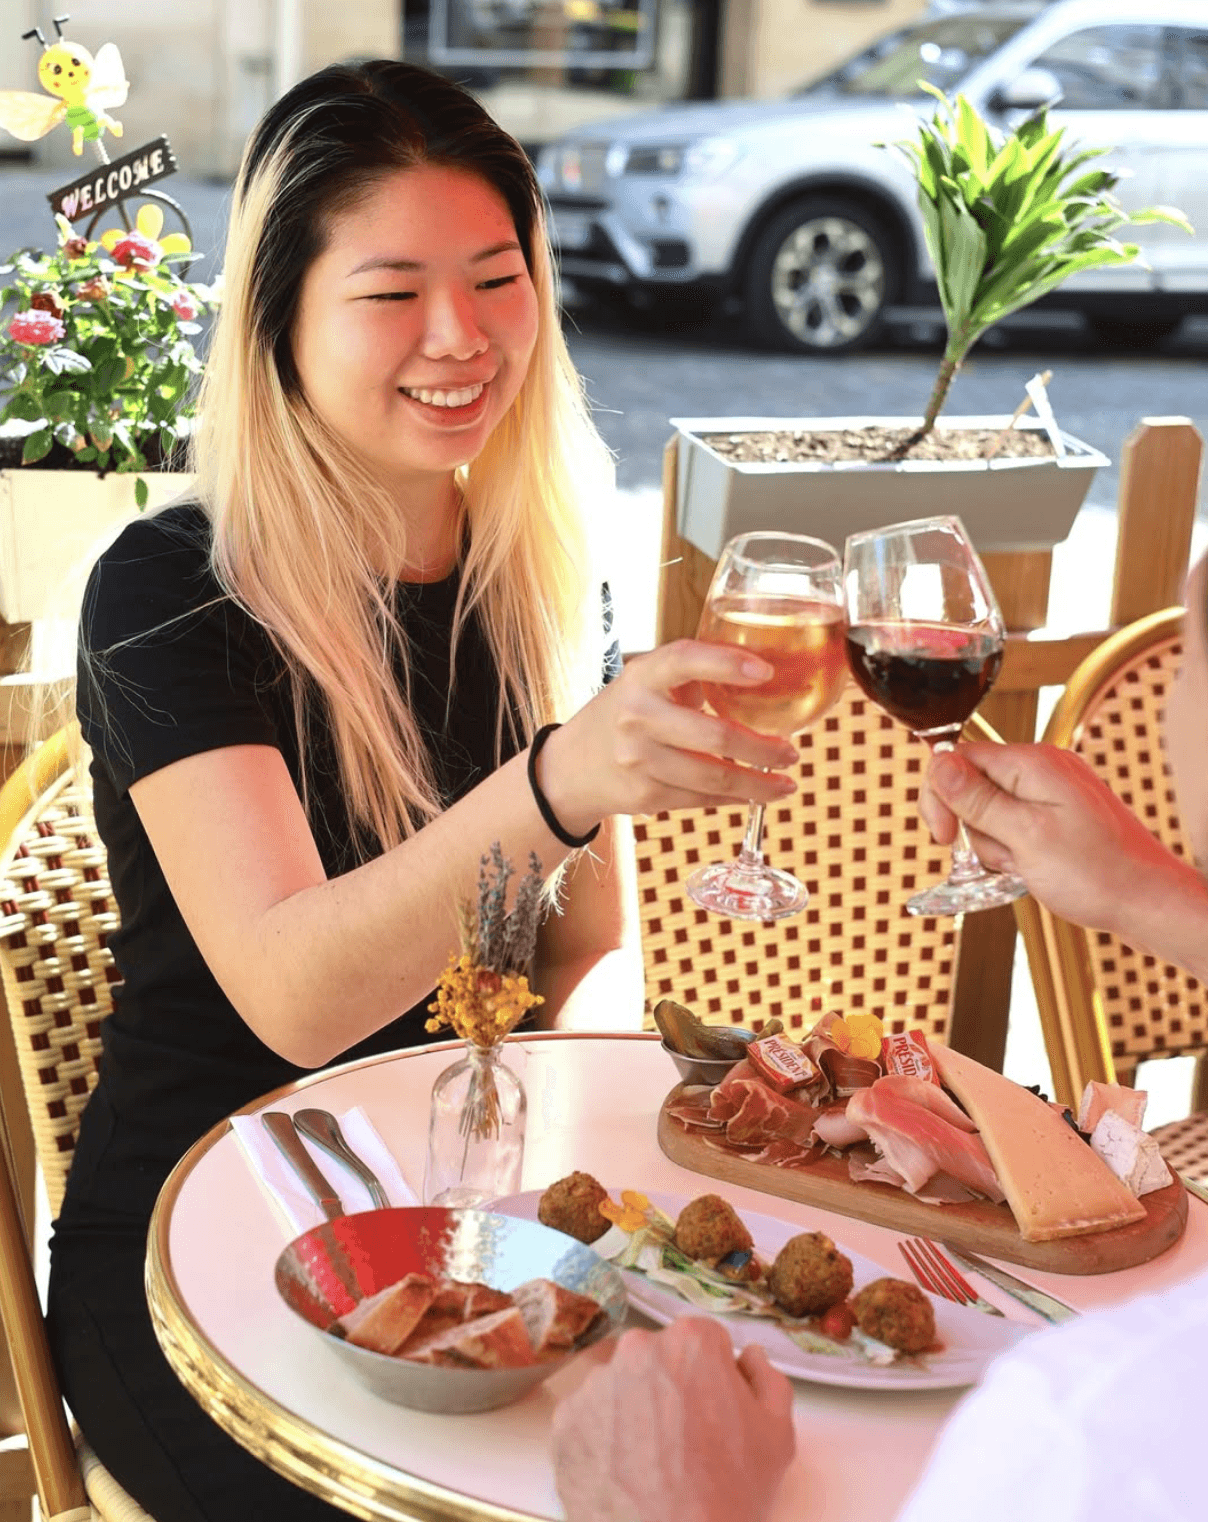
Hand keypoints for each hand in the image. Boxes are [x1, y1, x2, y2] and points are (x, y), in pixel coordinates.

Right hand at [539, 640, 799, 833]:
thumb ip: (693, 674)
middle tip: (792, 751)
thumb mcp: (645, 682)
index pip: (684, 660)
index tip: (767, 672)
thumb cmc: (624, 715)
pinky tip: (754, 793)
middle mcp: (637, 716)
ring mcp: (639, 760)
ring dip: (759, 783)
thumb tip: (763, 675)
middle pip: (715, 736)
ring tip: (786, 782)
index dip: (727, 663)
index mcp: (641, 677)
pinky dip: (734, 797)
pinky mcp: (645, 796)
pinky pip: (703, 799)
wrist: (571, 768)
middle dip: (764, 749)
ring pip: (714, 778)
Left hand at [552, 1318, 794, 1521]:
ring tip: (652, 1460)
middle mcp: (637, 1349)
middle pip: (658, 1357)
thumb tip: (748, 1356)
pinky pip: (589, 1418)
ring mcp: (596, 1384)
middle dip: (670, 1387)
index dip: (712, 1376)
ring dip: (634, 1409)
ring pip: (620, 1385)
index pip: (703, 1341)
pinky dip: (603, 1438)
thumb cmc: (727, 1496)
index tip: (714, 1408)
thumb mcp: (776, 1436)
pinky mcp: (565, 1420)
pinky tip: (623, 1471)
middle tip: (684, 1438)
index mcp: (691, 1343)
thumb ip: (766, 1380)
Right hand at [919, 742, 1192, 935]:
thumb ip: (977, 799)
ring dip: (996, 845)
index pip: (960, 758)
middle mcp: (1043, 769)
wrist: (1147, 904)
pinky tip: (1034, 868)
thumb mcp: (1025, 836)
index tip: (944, 837)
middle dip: (975, 828)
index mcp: (1034, 763)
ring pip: (991, 813)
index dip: (941, 796)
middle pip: (972, 786)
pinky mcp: (1057, 816)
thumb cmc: (1096, 874)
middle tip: (1002, 856)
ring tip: (1027, 866)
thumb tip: (937, 763)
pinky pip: (1014, 826)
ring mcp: (1052, 793)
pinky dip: (1014, 851)